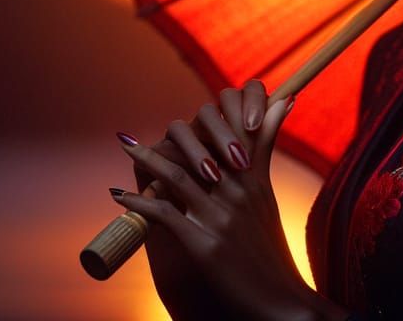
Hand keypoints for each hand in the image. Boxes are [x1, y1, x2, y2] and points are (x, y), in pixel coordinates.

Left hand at [112, 83, 330, 320]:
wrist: (280, 304)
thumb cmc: (269, 253)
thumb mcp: (266, 197)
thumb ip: (265, 151)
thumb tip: (282, 101)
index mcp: (252, 181)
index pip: (224, 137)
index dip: (195, 127)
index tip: (170, 126)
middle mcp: (237, 193)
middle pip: (197, 151)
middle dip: (163, 143)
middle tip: (131, 141)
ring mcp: (221, 218)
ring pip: (178, 177)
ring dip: (146, 163)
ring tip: (125, 152)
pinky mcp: (205, 246)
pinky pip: (166, 214)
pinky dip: (140, 203)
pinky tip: (121, 198)